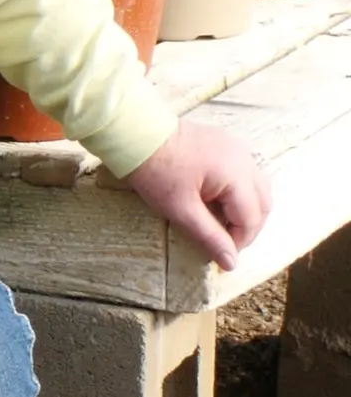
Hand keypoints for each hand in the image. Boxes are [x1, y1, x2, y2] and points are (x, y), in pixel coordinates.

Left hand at [120, 121, 271, 270]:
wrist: (134, 133)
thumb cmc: (155, 171)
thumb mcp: (181, 209)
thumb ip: (210, 237)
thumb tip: (231, 264)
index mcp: (237, 174)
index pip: (251, 218)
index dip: (239, 240)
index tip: (221, 254)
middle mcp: (244, 158)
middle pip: (262, 202)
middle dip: (247, 225)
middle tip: (225, 240)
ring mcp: (236, 146)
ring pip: (258, 186)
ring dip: (246, 207)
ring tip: (222, 221)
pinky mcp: (224, 141)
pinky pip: (244, 171)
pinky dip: (239, 189)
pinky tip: (218, 198)